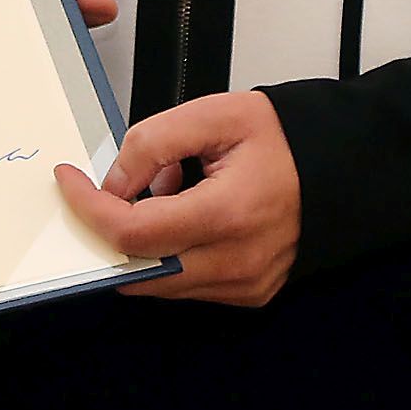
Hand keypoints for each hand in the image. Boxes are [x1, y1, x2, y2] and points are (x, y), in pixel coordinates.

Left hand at [55, 90, 299, 306]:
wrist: (341, 169)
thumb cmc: (284, 139)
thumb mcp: (215, 115)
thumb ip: (154, 142)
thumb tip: (113, 181)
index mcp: (227, 215)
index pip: (132, 234)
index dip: (88, 208)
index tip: (69, 180)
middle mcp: (235, 263)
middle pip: (137, 270)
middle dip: (107, 231)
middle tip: (102, 189)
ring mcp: (243, 286)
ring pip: (159, 282)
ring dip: (141, 242)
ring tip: (164, 190)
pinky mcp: (248, 294)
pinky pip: (186, 285)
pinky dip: (168, 253)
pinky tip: (185, 213)